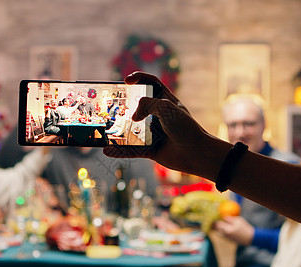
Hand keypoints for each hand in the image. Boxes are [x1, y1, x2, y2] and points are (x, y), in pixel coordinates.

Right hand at [103, 72, 225, 178]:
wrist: (197, 154)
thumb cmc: (186, 128)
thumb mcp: (167, 108)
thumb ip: (148, 104)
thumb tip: (133, 116)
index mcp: (166, 101)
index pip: (151, 83)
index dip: (139, 78)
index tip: (127, 81)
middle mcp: (159, 115)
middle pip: (136, 106)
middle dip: (122, 106)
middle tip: (109, 106)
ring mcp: (154, 132)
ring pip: (131, 129)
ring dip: (117, 130)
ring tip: (103, 129)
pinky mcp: (151, 149)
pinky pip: (132, 149)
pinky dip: (120, 150)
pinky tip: (108, 150)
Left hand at [213, 216, 253, 245]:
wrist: (250, 238)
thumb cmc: (245, 228)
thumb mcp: (238, 220)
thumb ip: (230, 219)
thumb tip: (223, 216)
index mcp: (228, 229)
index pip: (218, 224)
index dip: (215, 220)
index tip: (213, 216)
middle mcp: (226, 234)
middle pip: (216, 229)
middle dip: (214, 225)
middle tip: (213, 220)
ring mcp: (227, 238)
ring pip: (218, 232)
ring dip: (216, 228)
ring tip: (216, 224)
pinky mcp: (228, 240)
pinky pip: (222, 235)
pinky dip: (220, 231)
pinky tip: (221, 228)